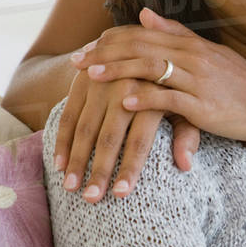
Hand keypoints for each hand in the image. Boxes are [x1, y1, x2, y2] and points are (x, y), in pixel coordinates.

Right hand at [55, 22, 200, 201]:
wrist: (140, 47)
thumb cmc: (167, 90)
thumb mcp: (183, 108)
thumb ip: (188, 135)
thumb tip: (186, 166)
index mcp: (153, 95)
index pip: (140, 140)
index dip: (130, 167)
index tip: (121, 195)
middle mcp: (125, 88)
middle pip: (109, 136)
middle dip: (99, 169)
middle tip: (91, 199)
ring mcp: (100, 84)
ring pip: (85, 127)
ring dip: (75, 160)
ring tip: (70, 189)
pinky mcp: (81, 82)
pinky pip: (68, 115)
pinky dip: (61, 140)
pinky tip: (58, 165)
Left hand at [67, 8, 245, 144]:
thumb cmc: (242, 84)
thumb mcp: (210, 54)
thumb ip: (176, 33)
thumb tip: (144, 13)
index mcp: (191, 45)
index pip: (142, 35)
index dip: (111, 41)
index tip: (85, 49)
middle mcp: (193, 57)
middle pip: (140, 48)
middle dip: (104, 54)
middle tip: (75, 62)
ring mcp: (198, 81)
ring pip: (150, 69)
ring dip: (117, 72)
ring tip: (90, 77)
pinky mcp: (203, 107)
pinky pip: (169, 100)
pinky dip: (144, 99)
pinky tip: (123, 103)